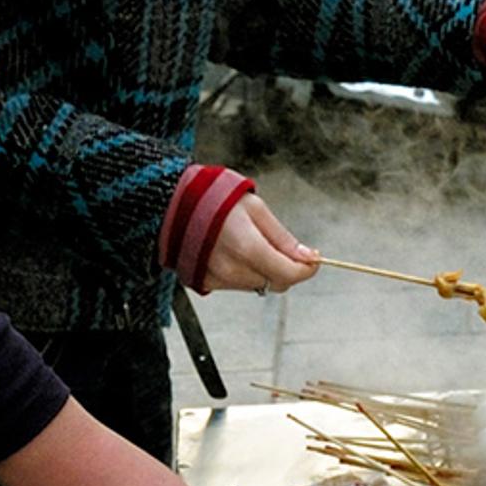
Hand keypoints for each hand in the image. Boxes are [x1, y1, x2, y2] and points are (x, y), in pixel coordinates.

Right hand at [202, 190, 319, 293]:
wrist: (172, 206)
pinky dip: (246, 273)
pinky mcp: (206, 284)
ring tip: (251, 242)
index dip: (307, 270)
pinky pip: (239, 285)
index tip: (313, 259)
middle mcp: (231, 269)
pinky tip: (235, 252)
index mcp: (247, 247)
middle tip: (282, 246)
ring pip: (259, 286)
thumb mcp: (255, 208)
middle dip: (287, 268)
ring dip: (266, 270)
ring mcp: (217, 279)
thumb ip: (282, 237)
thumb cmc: (215, 200)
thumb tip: (308, 257)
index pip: (288, 274)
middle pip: (276, 283)